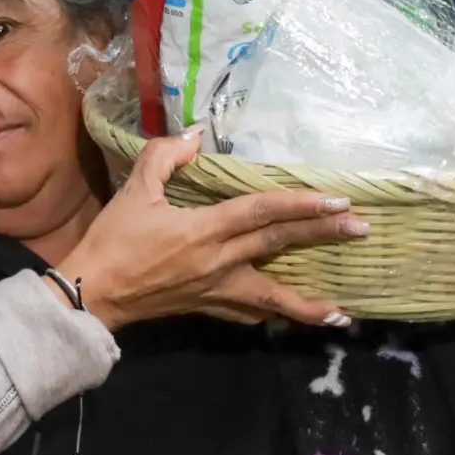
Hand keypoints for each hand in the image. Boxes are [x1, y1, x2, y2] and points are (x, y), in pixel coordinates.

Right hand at [56, 129, 365, 330]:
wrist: (92, 294)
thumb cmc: (113, 241)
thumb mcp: (135, 191)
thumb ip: (164, 157)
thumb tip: (193, 136)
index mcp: (204, 230)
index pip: (263, 213)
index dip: (302, 205)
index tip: (338, 200)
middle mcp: (220, 262)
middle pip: (280, 246)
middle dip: (323, 236)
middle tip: (362, 228)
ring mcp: (217, 290)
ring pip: (272, 297)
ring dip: (309, 305)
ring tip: (343, 312)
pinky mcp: (208, 308)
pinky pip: (249, 314)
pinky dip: (273, 314)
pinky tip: (293, 317)